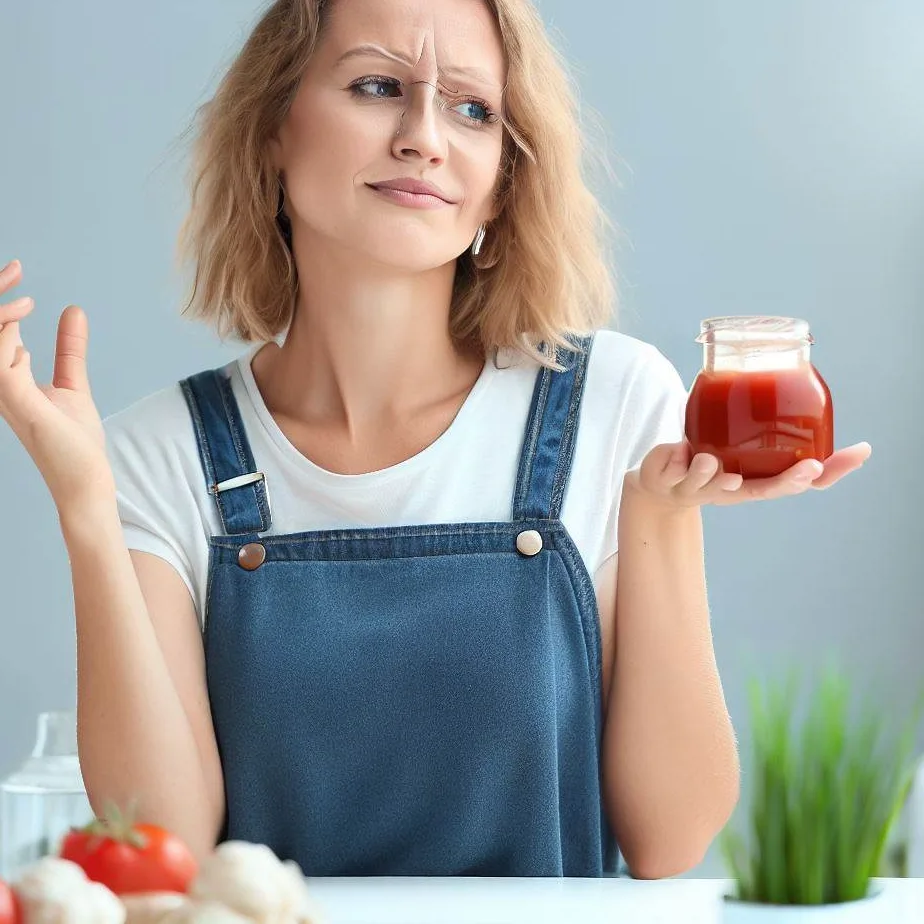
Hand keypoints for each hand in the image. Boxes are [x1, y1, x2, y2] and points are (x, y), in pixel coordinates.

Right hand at [0, 259, 113, 509]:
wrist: (85, 479)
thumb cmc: (75, 440)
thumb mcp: (72, 383)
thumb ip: (69, 349)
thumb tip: (73, 311)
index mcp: (4, 379)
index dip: (0, 302)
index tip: (15, 271)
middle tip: (13, 269)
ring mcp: (4, 395)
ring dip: (2, 319)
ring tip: (24, 304)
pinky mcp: (19, 403)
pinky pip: (0, 363)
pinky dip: (7, 343)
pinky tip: (21, 339)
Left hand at [624, 440, 871, 508]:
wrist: (656, 485)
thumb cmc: (704, 464)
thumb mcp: (734, 448)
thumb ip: (762, 431)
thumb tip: (801, 391)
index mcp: (749, 483)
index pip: (791, 483)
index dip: (822, 474)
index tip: (845, 459)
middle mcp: (728, 491)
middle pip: (762, 491)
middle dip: (788, 481)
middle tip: (810, 468)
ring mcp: (697, 489)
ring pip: (709, 483)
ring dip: (711, 475)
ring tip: (709, 461)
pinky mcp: (667, 480)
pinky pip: (673, 467)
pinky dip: (675, 455)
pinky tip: (680, 448)